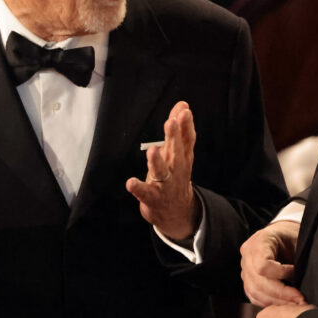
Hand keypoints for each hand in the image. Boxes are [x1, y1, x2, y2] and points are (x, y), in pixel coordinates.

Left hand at [126, 101, 197, 240]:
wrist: (178, 212)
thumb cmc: (176, 176)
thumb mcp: (179, 153)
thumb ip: (179, 129)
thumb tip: (183, 105)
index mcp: (183, 157)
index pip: (187, 139)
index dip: (186, 124)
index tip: (184, 110)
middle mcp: (176, 169)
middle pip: (176, 152)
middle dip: (173, 137)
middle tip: (171, 122)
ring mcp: (165, 184)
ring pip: (161, 171)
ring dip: (157, 161)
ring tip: (152, 151)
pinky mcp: (153, 197)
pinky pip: (144, 192)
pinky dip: (138, 188)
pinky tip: (130, 182)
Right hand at [240, 221, 304, 306]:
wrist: (283, 235)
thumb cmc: (292, 236)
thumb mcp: (298, 240)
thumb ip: (298, 257)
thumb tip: (303, 279)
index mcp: (259, 241)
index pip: (262, 265)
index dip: (281, 274)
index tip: (295, 272)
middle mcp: (247, 254)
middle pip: (258, 282)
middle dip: (281, 294)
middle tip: (300, 298)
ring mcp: (245, 268)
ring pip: (255, 292)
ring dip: (276, 301)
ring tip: (295, 303)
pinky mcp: (247, 280)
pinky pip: (254, 296)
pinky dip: (270, 302)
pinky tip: (285, 302)